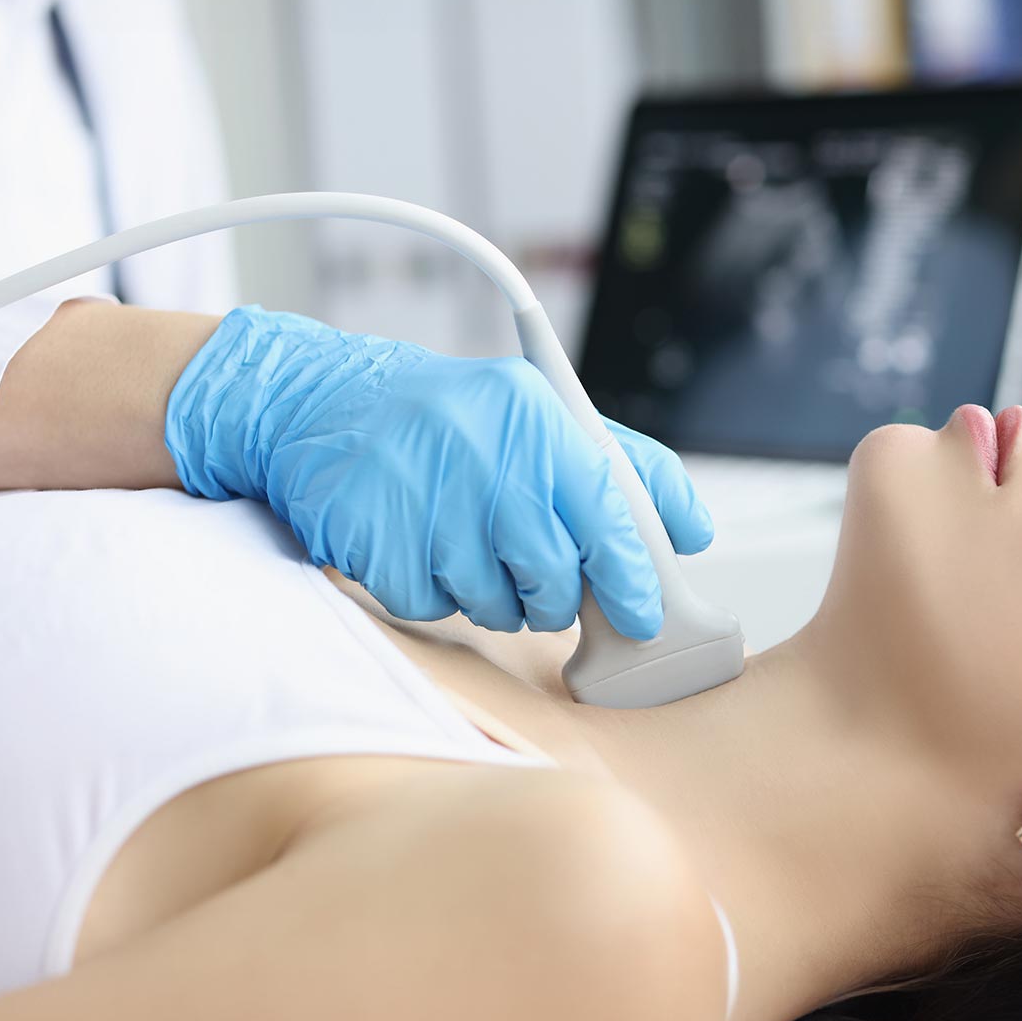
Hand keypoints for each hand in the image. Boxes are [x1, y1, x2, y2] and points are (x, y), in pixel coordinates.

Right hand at [164, 306, 712, 637]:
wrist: (327, 404)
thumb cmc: (453, 422)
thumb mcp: (543, 418)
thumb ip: (625, 472)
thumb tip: (694, 531)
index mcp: (535, 415)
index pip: (607, 514)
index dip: (633, 579)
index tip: (644, 616)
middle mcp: (483, 449)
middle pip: (552, 579)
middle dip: (552, 598)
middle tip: (536, 579)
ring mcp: (423, 494)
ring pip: (493, 605)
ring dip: (490, 596)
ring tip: (466, 543)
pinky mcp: (374, 536)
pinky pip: (432, 607)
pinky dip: (432, 592)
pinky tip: (419, 545)